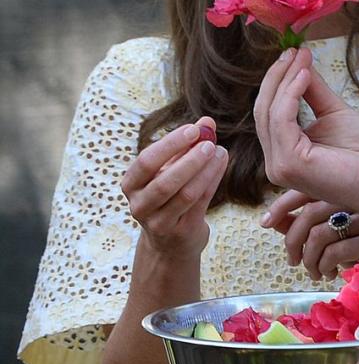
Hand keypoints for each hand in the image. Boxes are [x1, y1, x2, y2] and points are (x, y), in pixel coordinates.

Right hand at [121, 118, 227, 259]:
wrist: (170, 242)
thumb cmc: (168, 197)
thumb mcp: (170, 170)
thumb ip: (186, 146)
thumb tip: (207, 122)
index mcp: (131, 184)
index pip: (146, 161)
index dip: (170, 144)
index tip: (193, 129)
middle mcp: (140, 205)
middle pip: (165, 181)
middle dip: (190, 159)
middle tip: (209, 143)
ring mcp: (159, 222)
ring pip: (185, 194)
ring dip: (205, 170)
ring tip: (220, 151)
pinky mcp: (181, 232)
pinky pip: (200, 203)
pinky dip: (212, 181)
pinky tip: (221, 164)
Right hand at [254, 48, 358, 214]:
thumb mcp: (334, 113)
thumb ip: (313, 91)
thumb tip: (299, 61)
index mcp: (285, 152)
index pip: (269, 111)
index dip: (278, 80)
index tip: (293, 53)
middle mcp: (276, 162)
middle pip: (264, 110)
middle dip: (278, 76)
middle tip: (293, 51)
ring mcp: (279, 166)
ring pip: (270, 112)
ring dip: (284, 80)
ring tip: (301, 58)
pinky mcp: (288, 164)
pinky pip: (281, 120)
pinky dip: (290, 94)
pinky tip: (304, 76)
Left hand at [260, 191, 358, 288]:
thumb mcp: (330, 238)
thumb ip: (302, 226)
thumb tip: (271, 219)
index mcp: (346, 191)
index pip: (306, 189)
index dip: (282, 205)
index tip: (265, 223)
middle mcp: (358, 198)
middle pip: (310, 212)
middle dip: (292, 240)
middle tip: (292, 261)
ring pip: (320, 233)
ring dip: (309, 259)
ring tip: (315, 272)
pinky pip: (336, 251)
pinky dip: (324, 266)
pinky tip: (331, 275)